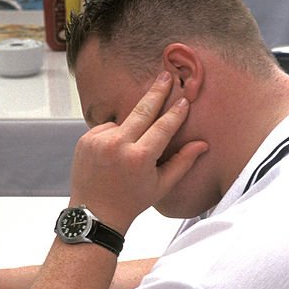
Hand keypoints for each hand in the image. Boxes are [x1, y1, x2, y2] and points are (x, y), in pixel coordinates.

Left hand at [69, 71, 207, 232]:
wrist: (95, 213)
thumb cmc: (131, 201)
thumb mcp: (161, 186)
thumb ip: (182, 162)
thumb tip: (203, 143)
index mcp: (139, 158)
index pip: (163, 127)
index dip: (175, 112)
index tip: (184, 99)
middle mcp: (118, 146)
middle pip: (143, 110)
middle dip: (157, 92)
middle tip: (166, 75)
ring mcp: (99, 141)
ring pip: (124, 122)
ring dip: (131, 129)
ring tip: (128, 153)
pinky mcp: (85, 139)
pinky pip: (107, 128)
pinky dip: (114, 136)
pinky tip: (113, 154)